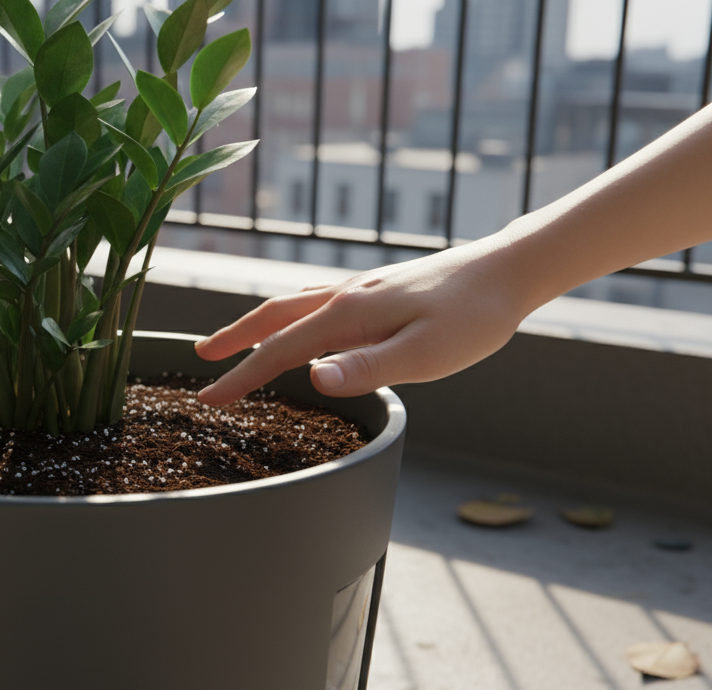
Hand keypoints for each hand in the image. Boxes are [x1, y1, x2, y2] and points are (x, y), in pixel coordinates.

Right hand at [193, 243, 527, 404]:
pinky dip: (288, 314)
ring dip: (257, 324)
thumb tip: (312, 379)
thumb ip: (367, 368)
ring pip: (292, 305)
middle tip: (201, 357)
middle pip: (273, 318)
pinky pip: (315, 301)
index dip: (241, 376)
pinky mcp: (377, 289)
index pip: (279, 350)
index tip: (209, 398)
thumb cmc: (474, 316)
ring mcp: (360, 290)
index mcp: (349, 314)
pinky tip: (300, 323)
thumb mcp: (425, 354)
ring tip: (235, 338)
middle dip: (235, 340)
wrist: (510, 270)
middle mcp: (345, 297)